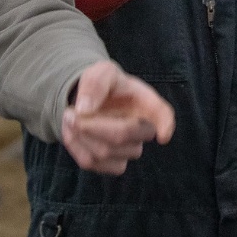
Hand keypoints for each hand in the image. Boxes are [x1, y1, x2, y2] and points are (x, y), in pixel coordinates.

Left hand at [59, 60, 175, 175]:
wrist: (90, 102)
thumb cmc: (103, 85)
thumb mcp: (100, 72)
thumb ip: (95, 84)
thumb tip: (85, 109)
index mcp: (146, 103)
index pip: (164, 114)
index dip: (166, 126)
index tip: (162, 137)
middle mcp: (143, 129)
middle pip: (122, 134)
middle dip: (91, 125)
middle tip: (71, 112)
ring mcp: (130, 150)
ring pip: (103, 152)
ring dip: (79, 135)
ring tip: (70, 117)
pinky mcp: (114, 164)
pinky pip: (91, 163)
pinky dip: (75, 147)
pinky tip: (72, 133)